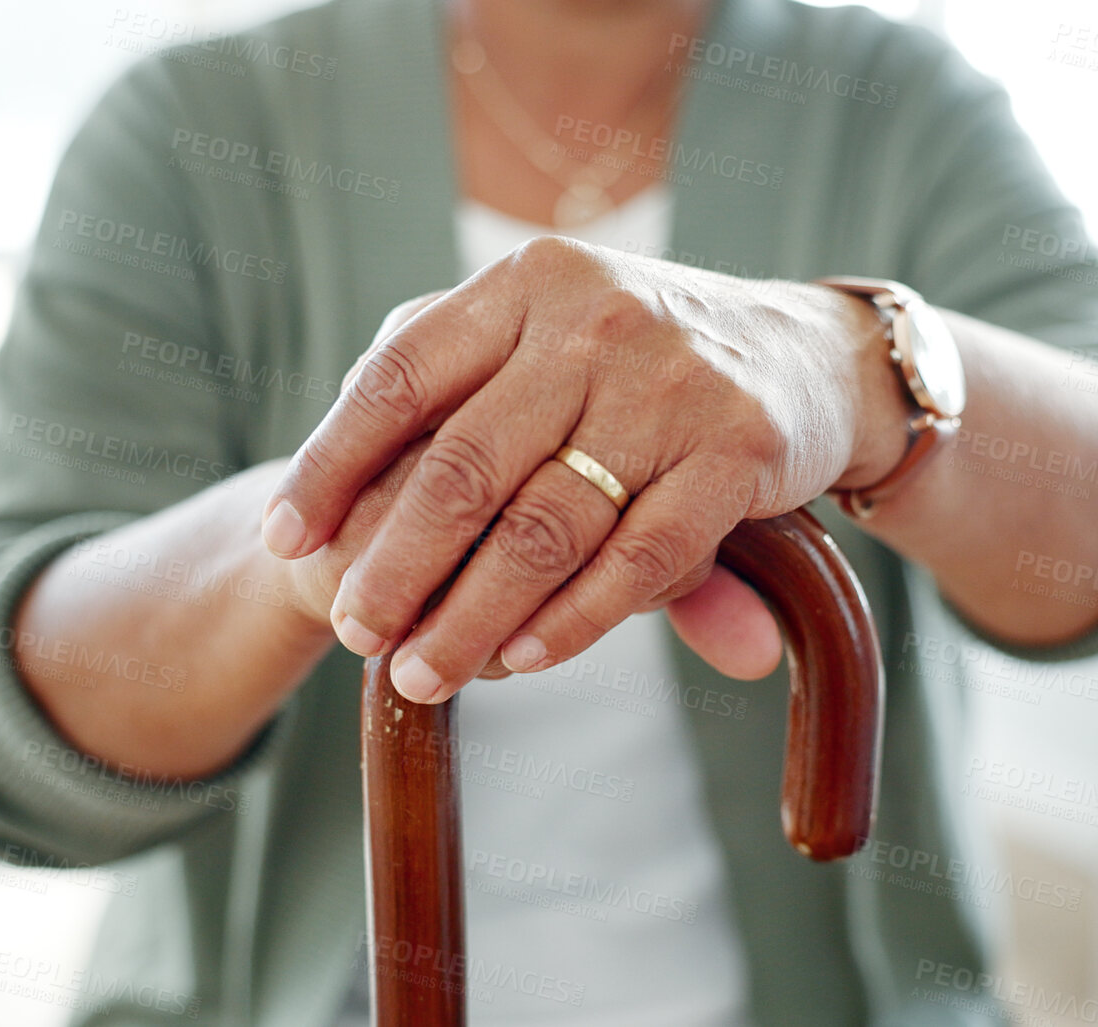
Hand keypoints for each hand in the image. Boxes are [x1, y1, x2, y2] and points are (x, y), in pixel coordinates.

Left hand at [262, 237, 899, 701]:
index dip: (332, 463)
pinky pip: (637, 561)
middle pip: (463, 465)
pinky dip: (572, 622)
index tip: (285, 539)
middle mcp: (595, 320)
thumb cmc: (644, 360)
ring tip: (420, 673)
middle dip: (395, 563)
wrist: (812, 354)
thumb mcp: (550, 332)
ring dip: (472, 616)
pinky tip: (520, 660)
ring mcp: (671, 384)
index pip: (401, 375)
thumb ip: (454, 386)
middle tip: (354, 631)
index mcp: (528, 283)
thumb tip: (315, 492)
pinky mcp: (738, 452)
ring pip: (545, 527)